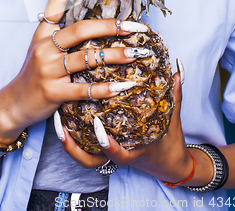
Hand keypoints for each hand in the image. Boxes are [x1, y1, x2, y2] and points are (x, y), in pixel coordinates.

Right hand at [0, 0, 147, 144]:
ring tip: (136, 54)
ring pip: (87, 58)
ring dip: (115, 55)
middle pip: (81, 30)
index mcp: (44, 33)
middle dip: (110, 27)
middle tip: (134, 27)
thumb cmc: (35, 73)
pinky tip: (122, 86)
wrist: (14, 104)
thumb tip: (94, 24)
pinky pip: (84, 89)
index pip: (54, 4)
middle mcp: (45, 48)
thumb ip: (62, 35)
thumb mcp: (43, 48)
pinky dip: (105, 88)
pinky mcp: (54, 92)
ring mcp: (48, 70)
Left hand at [56, 65, 194, 184]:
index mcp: (138, 149)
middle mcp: (121, 154)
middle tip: (62, 124)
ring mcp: (111, 154)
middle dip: (76, 146)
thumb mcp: (174, 118)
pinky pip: (85, 153)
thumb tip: (177, 70)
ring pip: (85, 158)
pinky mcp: (104, 151)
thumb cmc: (170, 140)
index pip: (120, 154)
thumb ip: (174, 95)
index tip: (98, 127)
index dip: (108, 144)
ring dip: (69, 145)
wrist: (170, 163)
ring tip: (57, 124)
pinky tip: (62, 123)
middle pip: (94, 159)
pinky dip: (72, 143)